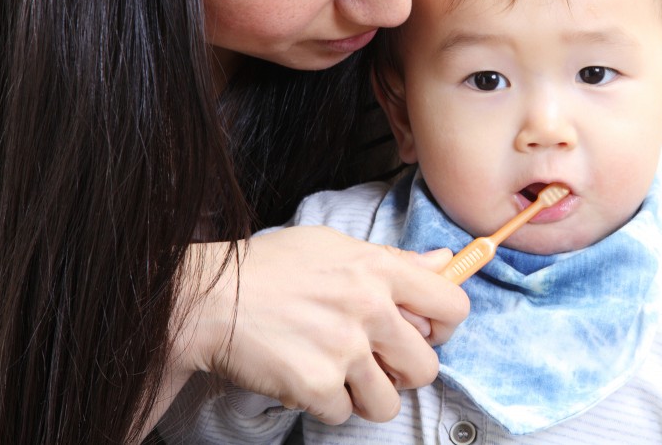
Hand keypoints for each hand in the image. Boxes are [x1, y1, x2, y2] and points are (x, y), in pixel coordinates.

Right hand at [174, 227, 468, 424]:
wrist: (208, 298)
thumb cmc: (270, 267)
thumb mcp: (334, 246)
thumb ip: (394, 259)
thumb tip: (445, 261)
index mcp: (379, 270)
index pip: (453, 306)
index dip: (443, 327)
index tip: (423, 332)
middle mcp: (370, 309)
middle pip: (426, 367)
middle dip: (404, 372)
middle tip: (375, 362)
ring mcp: (344, 350)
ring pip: (389, 403)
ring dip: (365, 396)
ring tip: (337, 374)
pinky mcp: (316, 385)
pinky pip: (343, 416)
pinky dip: (324, 404)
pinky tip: (303, 376)